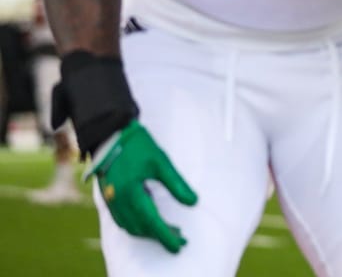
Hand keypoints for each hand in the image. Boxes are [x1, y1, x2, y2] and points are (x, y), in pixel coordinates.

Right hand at [88, 120, 197, 253]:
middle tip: (180, 239)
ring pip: (130, 226)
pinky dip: (137, 225)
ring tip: (170, 231)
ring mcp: (111, 200)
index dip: (165, 235)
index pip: (151, 221)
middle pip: (140, 227)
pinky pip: (122, 220)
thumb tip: (194, 202)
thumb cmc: (138, 145)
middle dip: (160, 236)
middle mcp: (117, 200)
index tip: (180, 245)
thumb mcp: (161, 161)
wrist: (111, 135)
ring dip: (149, 232)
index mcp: (131, 191)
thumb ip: (176, 184)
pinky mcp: (108, 198)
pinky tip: (151, 221)